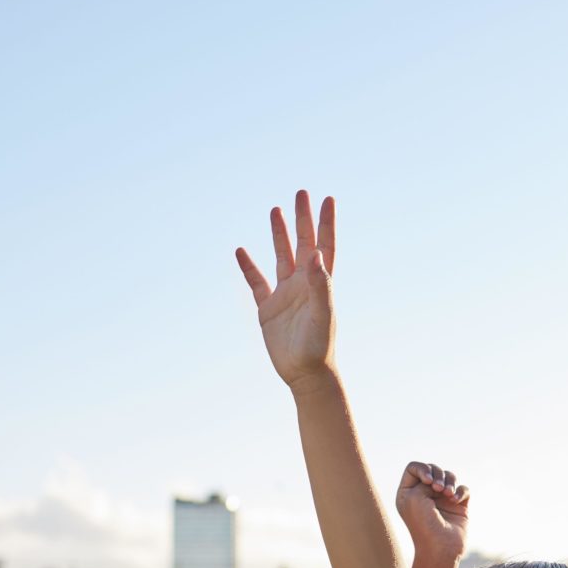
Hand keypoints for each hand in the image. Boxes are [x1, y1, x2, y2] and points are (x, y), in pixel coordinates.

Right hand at [235, 190, 336, 389]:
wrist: (306, 375)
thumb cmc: (319, 347)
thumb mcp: (322, 314)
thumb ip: (321, 285)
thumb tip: (316, 255)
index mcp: (320, 283)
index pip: (324, 245)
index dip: (326, 223)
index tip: (327, 199)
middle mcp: (304, 284)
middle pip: (303, 243)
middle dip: (302, 219)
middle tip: (301, 193)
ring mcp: (285, 295)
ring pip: (280, 256)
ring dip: (278, 234)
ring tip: (275, 210)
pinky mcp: (268, 308)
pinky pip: (256, 282)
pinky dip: (248, 266)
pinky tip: (241, 251)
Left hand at [395, 461, 470, 563]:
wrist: (440, 547)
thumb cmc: (423, 524)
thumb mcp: (414, 496)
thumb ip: (426, 479)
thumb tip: (442, 482)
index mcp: (408, 492)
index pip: (414, 468)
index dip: (423, 469)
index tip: (427, 481)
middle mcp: (424, 494)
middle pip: (433, 469)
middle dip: (438, 475)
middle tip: (438, 489)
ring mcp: (442, 500)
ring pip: (450, 476)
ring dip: (450, 481)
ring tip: (448, 494)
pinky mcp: (458, 506)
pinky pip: (463, 489)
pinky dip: (460, 492)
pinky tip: (455, 501)